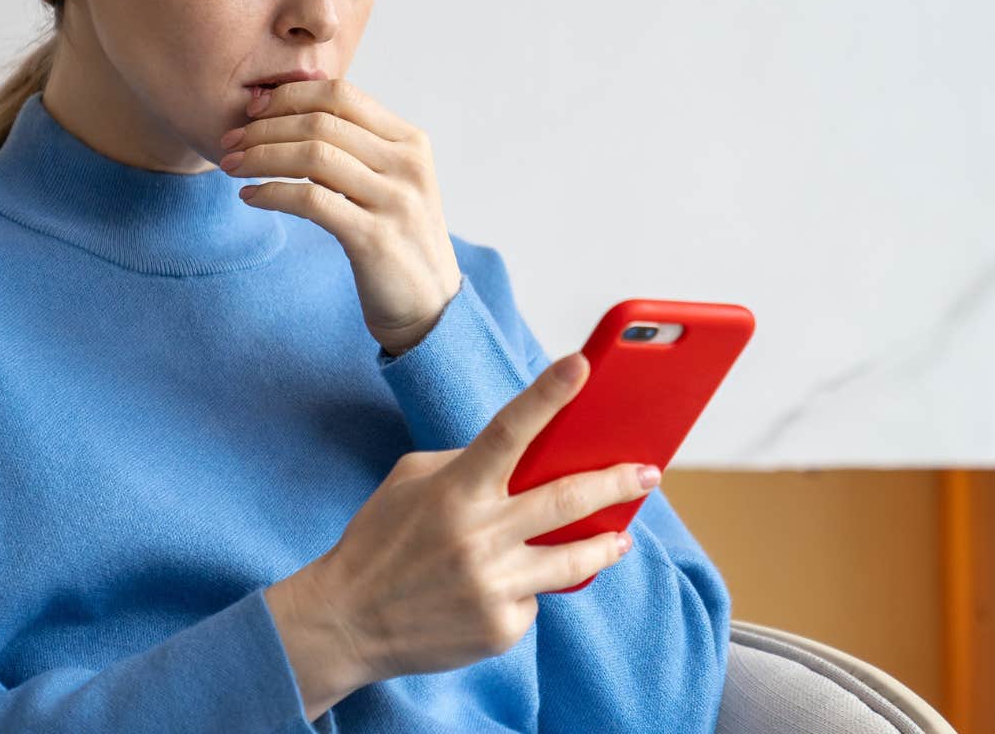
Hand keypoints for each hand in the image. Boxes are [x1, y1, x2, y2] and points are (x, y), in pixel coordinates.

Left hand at [221, 77, 459, 353]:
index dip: (290, 96)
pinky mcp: (375, 238)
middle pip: (321, 123)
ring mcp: (395, 200)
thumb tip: (288, 113)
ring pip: (313, 156)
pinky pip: (311, 200)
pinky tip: (250, 196)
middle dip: (264, 127)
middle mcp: (407, 165)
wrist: (429, 306)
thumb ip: (355, 148)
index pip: (341, 95)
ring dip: (261, 156)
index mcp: (410, 142)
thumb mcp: (388, 182)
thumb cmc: (396, 239)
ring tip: (231, 165)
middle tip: (229, 140)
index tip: (253, 109)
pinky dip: (272, 192)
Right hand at [285, 353, 658, 682]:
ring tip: (619, 538)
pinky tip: (500, 590)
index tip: (583, 365)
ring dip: (604, 544)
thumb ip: (464, 465)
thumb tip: (525, 458)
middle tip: (648, 473)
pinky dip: (524, 590)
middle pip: (566, 499)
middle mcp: (477, 536)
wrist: (346, 621)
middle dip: (616, 483)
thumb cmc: (378, 541)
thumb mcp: (409, 483)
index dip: (548, 395)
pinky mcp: (500, 628)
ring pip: (572, 560)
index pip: (509, 431)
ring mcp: (492, 586)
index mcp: (454, 490)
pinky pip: (532, 600)